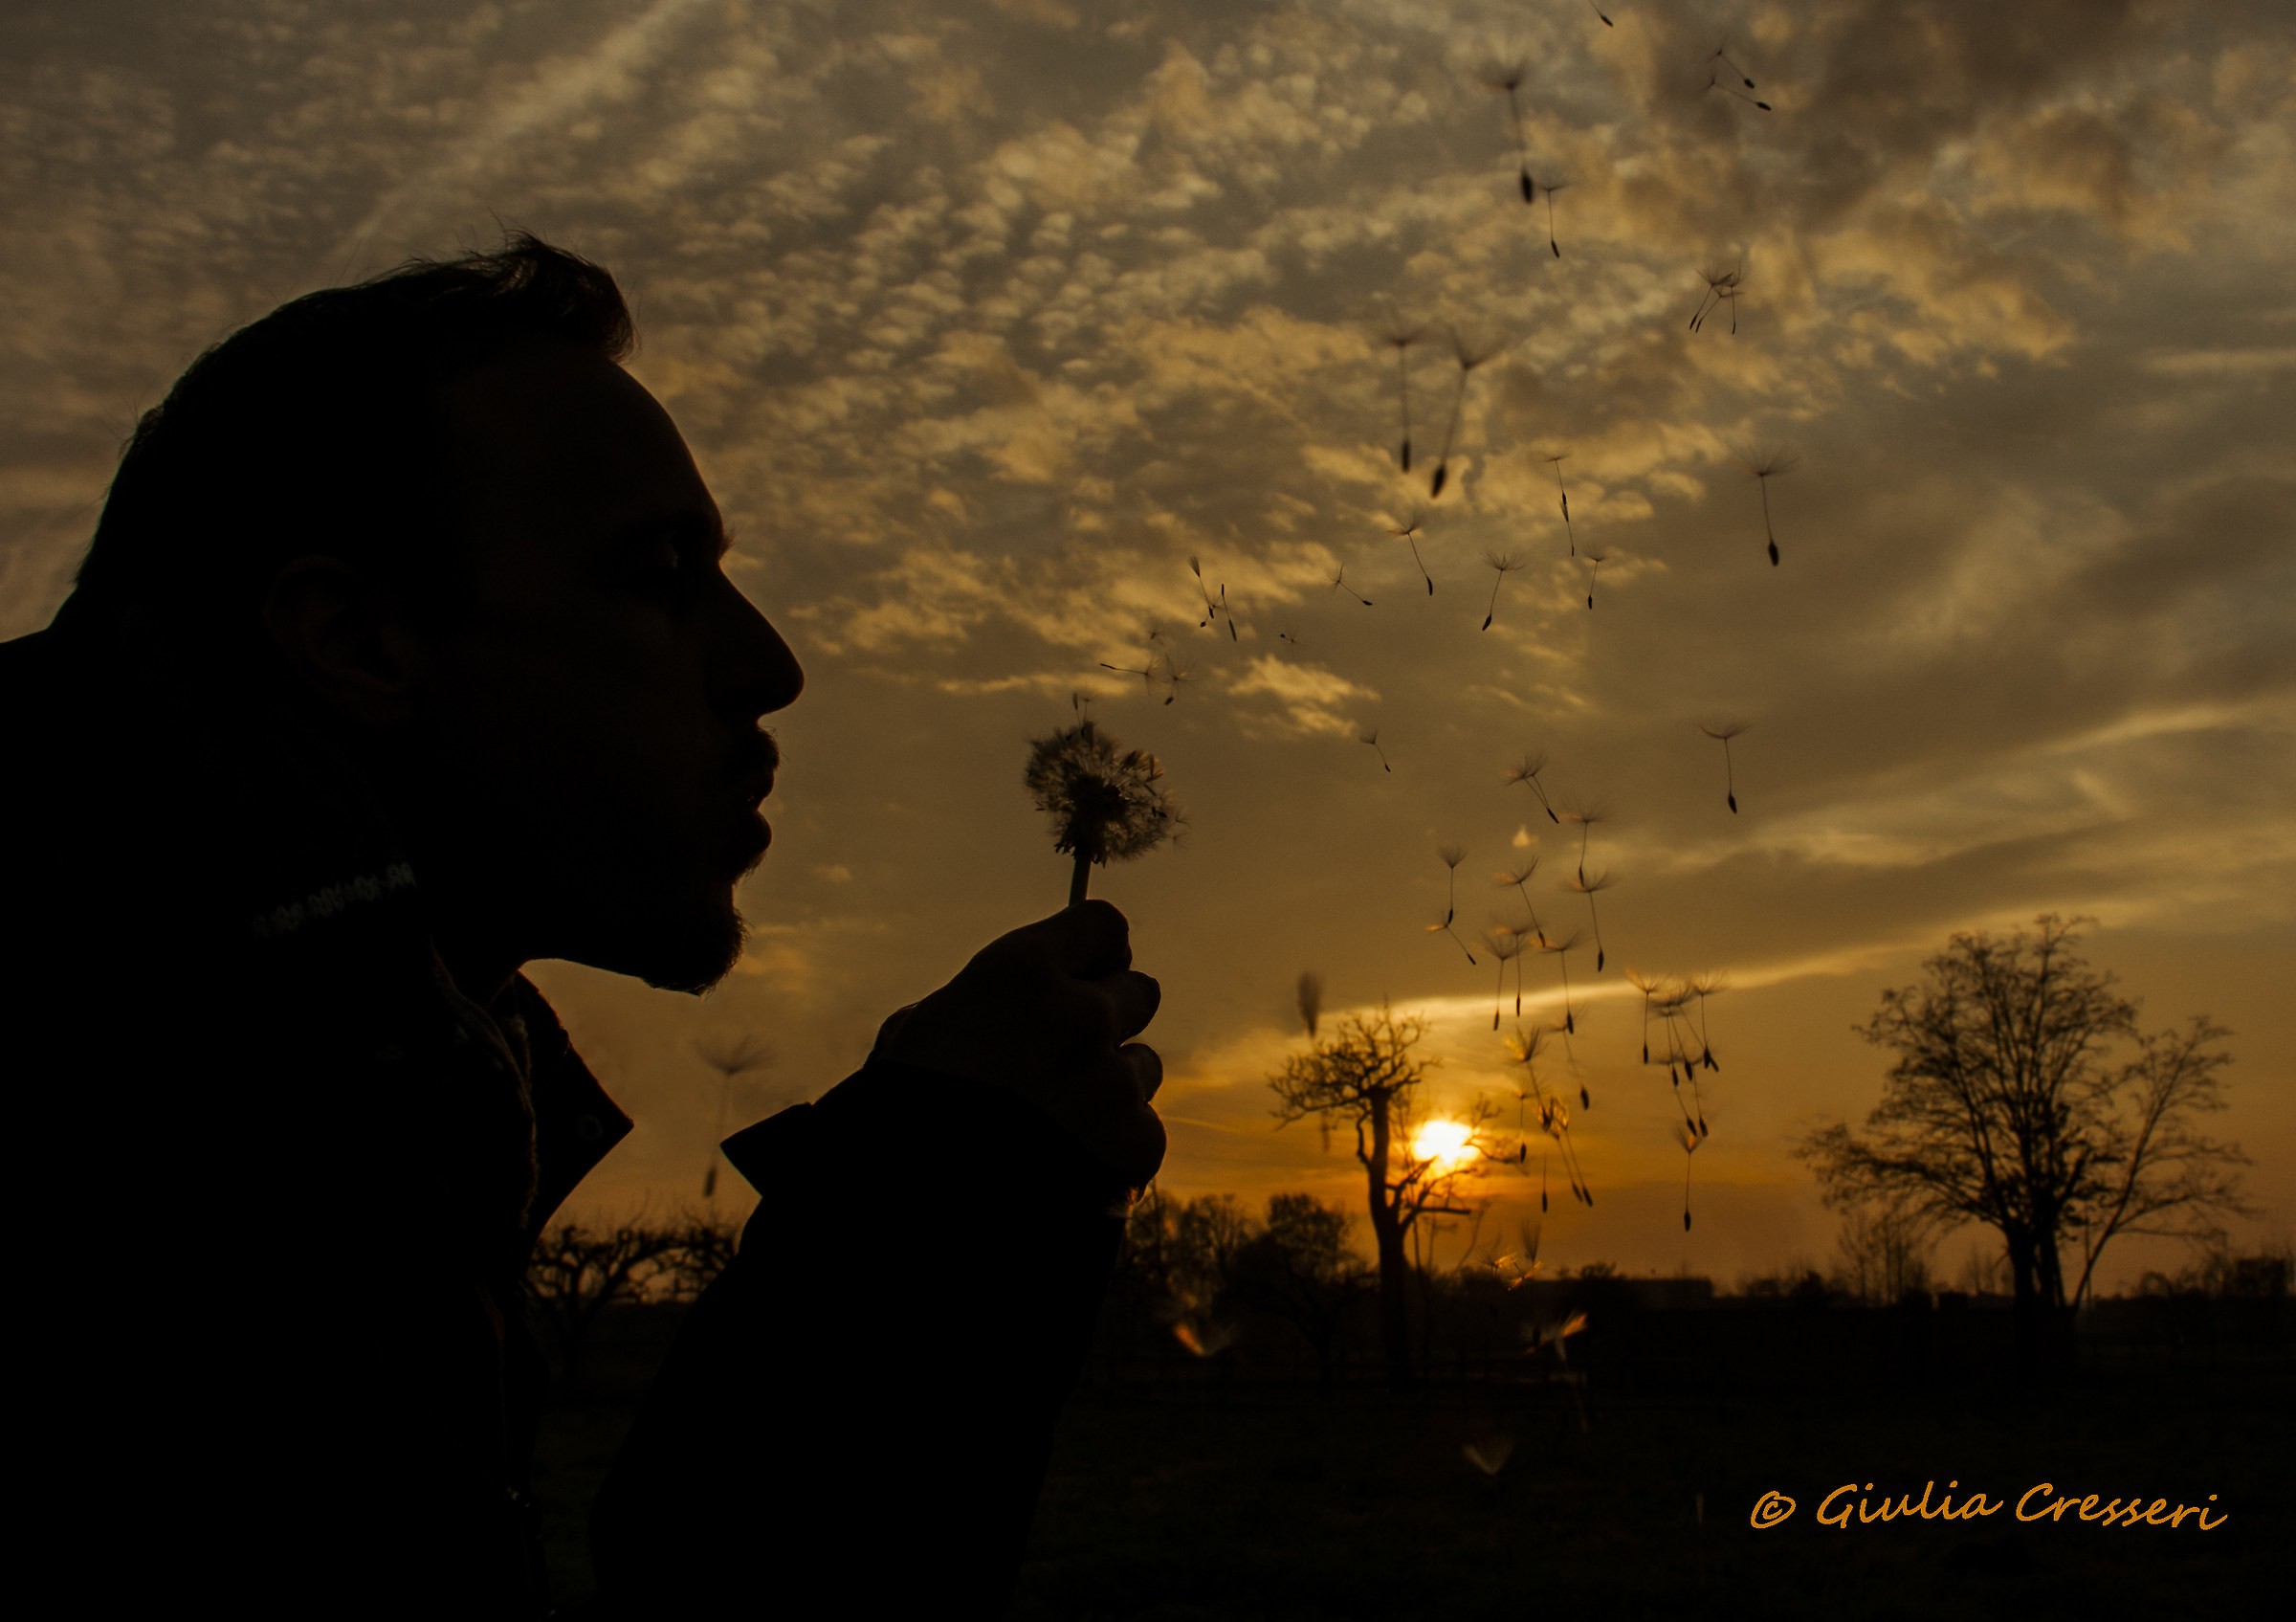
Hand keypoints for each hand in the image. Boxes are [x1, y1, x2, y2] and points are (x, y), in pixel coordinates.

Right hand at [873, 900, 1164, 1187]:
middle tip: (1068, 1056)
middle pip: (1140, 991)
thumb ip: (987, 1001)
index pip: (1104, 926)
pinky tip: (1068, 1166)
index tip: (1087, 974)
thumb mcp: (922, 1031)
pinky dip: (1114, 1145)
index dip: (1096, 953)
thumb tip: (1019, 1004)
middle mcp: (1078, 1014)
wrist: (916, 1210)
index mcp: (1020, 971)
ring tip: (1057, 1123)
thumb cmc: (902, 1115)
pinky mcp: (1138, 1141)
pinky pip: (1144, 1127)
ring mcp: (1112, 1079)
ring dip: (1112, 1086)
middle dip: (1110, 1018)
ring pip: (1143, 1065)